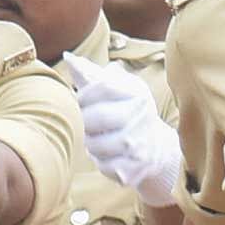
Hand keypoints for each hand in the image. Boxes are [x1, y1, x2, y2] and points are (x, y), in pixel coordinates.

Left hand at [60, 51, 177, 205]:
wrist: (156, 146)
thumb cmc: (126, 112)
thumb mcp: (115, 89)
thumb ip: (90, 75)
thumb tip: (68, 58)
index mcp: (136, 91)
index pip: (101, 87)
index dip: (83, 96)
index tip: (79, 103)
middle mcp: (142, 114)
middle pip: (96, 117)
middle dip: (83, 123)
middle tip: (84, 125)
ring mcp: (140, 141)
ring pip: (95, 144)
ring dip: (89, 144)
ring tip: (96, 140)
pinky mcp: (136, 166)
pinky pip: (104, 165)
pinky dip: (100, 161)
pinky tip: (107, 156)